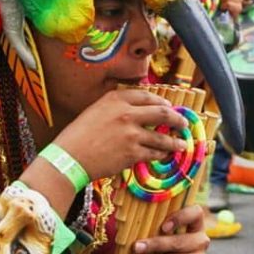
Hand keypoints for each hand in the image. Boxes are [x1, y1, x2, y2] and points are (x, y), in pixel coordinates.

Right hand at [54, 88, 189, 182]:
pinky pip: (154, 153)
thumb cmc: (77, 135)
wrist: (69, 157)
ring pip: (163, 136)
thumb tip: (135, 112)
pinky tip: (165, 155)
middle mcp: (127, 113)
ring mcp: (132, 134)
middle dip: (177, 118)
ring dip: (175, 141)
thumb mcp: (95, 111)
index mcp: (116, 99)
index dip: (162, 101)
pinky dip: (162, 154)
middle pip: (162, 112)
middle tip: (183, 123)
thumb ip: (115, 108)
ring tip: (181, 143)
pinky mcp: (133, 153)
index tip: (168, 106)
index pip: (147, 96)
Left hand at [128, 204, 208, 253]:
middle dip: (156, 245)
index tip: (163, 226)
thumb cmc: (161, 248)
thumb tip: (126, 222)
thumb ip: (151, 226)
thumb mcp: (159, 234)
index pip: (195, 213)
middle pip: (180, 241)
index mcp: (194, 224)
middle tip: (135, 247)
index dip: (181, 217)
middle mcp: (201, 241)